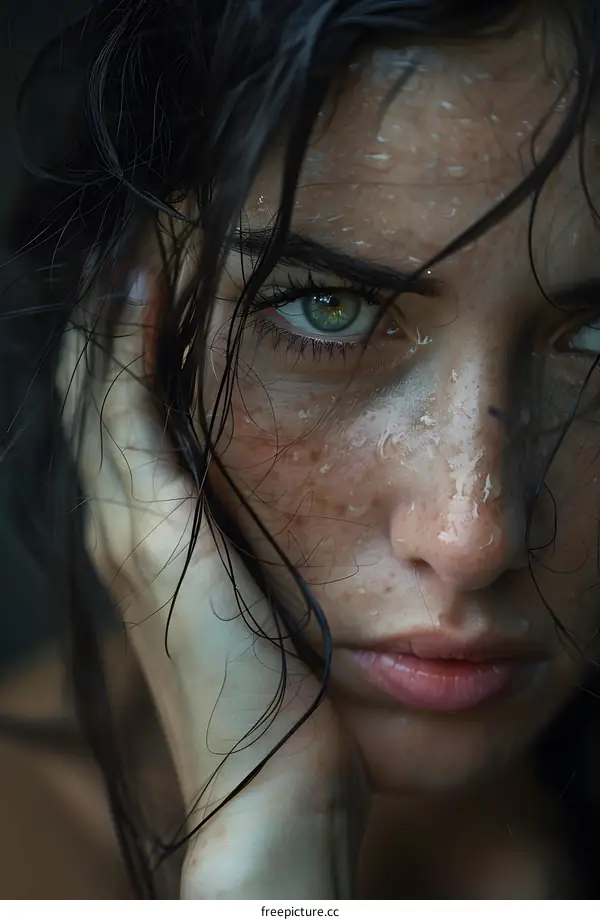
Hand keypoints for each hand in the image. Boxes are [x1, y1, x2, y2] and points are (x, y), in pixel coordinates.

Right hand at [57, 271, 367, 897]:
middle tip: (138, 248)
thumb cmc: (278, 700)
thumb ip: (241, 551)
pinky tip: (140, 288)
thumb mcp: (256, 605)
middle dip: (109, 323)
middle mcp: (120, 531)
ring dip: (113, 320)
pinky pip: (128, 417)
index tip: (149, 282)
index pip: (117, 424)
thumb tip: (258, 501)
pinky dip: (127, 349)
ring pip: (101, 397)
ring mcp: (129, 534)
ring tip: (136, 250)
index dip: (122, 352)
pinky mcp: (157, 539)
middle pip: (96, 400)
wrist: (272, 782)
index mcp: (143, 546)